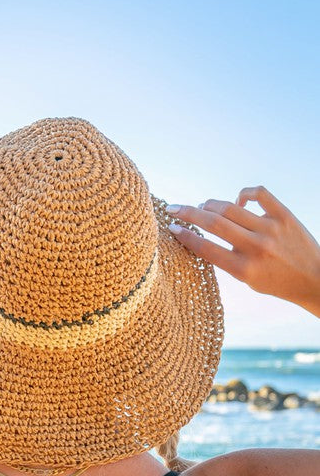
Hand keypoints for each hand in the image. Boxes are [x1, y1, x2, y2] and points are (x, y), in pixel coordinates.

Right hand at [166, 185, 319, 316]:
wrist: (314, 279)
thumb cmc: (276, 281)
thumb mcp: (247, 279)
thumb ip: (227, 258)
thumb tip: (207, 227)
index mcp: (243, 269)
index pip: (205, 247)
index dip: (184, 235)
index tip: (171, 227)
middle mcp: (256, 247)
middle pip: (213, 222)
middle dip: (188, 213)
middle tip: (173, 208)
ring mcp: (271, 229)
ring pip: (230, 207)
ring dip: (211, 204)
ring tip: (203, 207)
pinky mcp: (285, 215)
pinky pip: (258, 194)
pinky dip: (243, 194)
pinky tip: (238, 201)